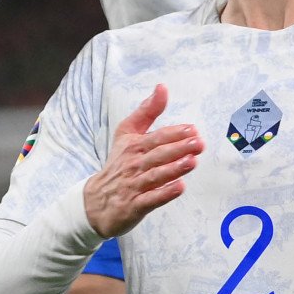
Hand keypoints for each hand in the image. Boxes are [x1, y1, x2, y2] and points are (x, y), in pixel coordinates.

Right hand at [83, 85, 202, 236]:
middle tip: (198, 143)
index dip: (174, 133)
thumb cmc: (118, 165)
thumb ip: (147, 112)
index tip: (192, 129)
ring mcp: (133, 186)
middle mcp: (133, 164)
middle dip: (178, 148)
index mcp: (133, 146)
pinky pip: (150, 199)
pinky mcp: (134, 205)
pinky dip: (164, 194)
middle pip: (157, 155)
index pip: (156, 137)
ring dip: (174, 169)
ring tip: (192, 162)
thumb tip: (162, 87)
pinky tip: (179, 188)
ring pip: (155, 176)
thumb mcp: (127, 134)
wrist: (95, 202)